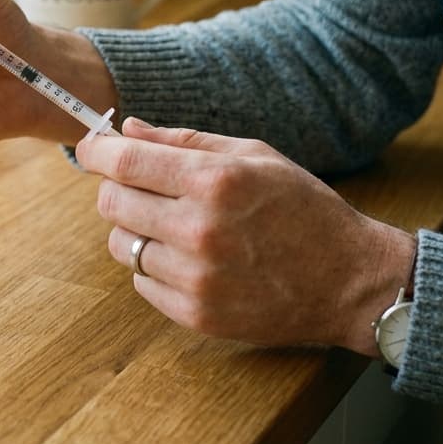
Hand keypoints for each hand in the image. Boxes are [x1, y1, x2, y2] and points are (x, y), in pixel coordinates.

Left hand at [75, 118, 417, 355]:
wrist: (350, 280)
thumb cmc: (301, 207)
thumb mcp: (252, 155)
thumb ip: (183, 140)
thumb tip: (126, 129)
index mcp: (214, 181)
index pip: (123, 163)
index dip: (97, 153)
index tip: (92, 149)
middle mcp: (199, 229)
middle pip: (112, 203)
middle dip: (116, 189)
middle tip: (139, 187)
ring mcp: (196, 277)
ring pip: (121, 245)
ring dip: (135, 231)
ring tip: (173, 226)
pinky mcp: (196, 314)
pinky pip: (142, 282)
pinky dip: (154, 267)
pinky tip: (189, 258)